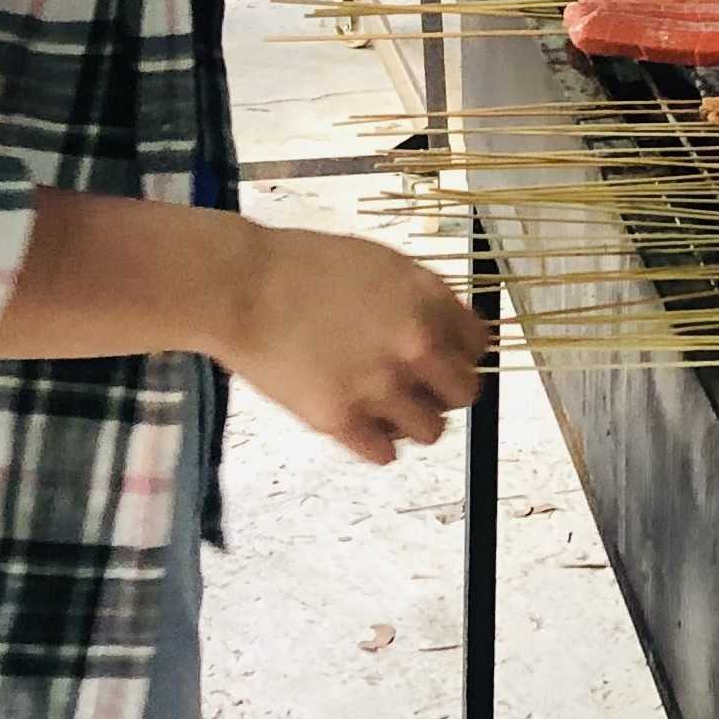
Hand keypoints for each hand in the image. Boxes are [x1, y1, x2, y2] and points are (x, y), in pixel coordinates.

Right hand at [214, 225, 486, 467]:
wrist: (240, 287)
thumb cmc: (302, 266)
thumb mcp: (380, 264)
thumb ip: (422, 299)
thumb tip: (450, 332)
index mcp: (428, 301)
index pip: (478, 345)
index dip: (461, 353)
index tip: (445, 359)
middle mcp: (415, 346)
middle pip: (465, 392)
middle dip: (444, 391)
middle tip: (418, 388)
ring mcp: (380, 386)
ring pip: (432, 431)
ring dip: (413, 422)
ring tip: (386, 408)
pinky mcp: (342, 420)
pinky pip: (386, 454)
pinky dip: (377, 444)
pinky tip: (361, 425)